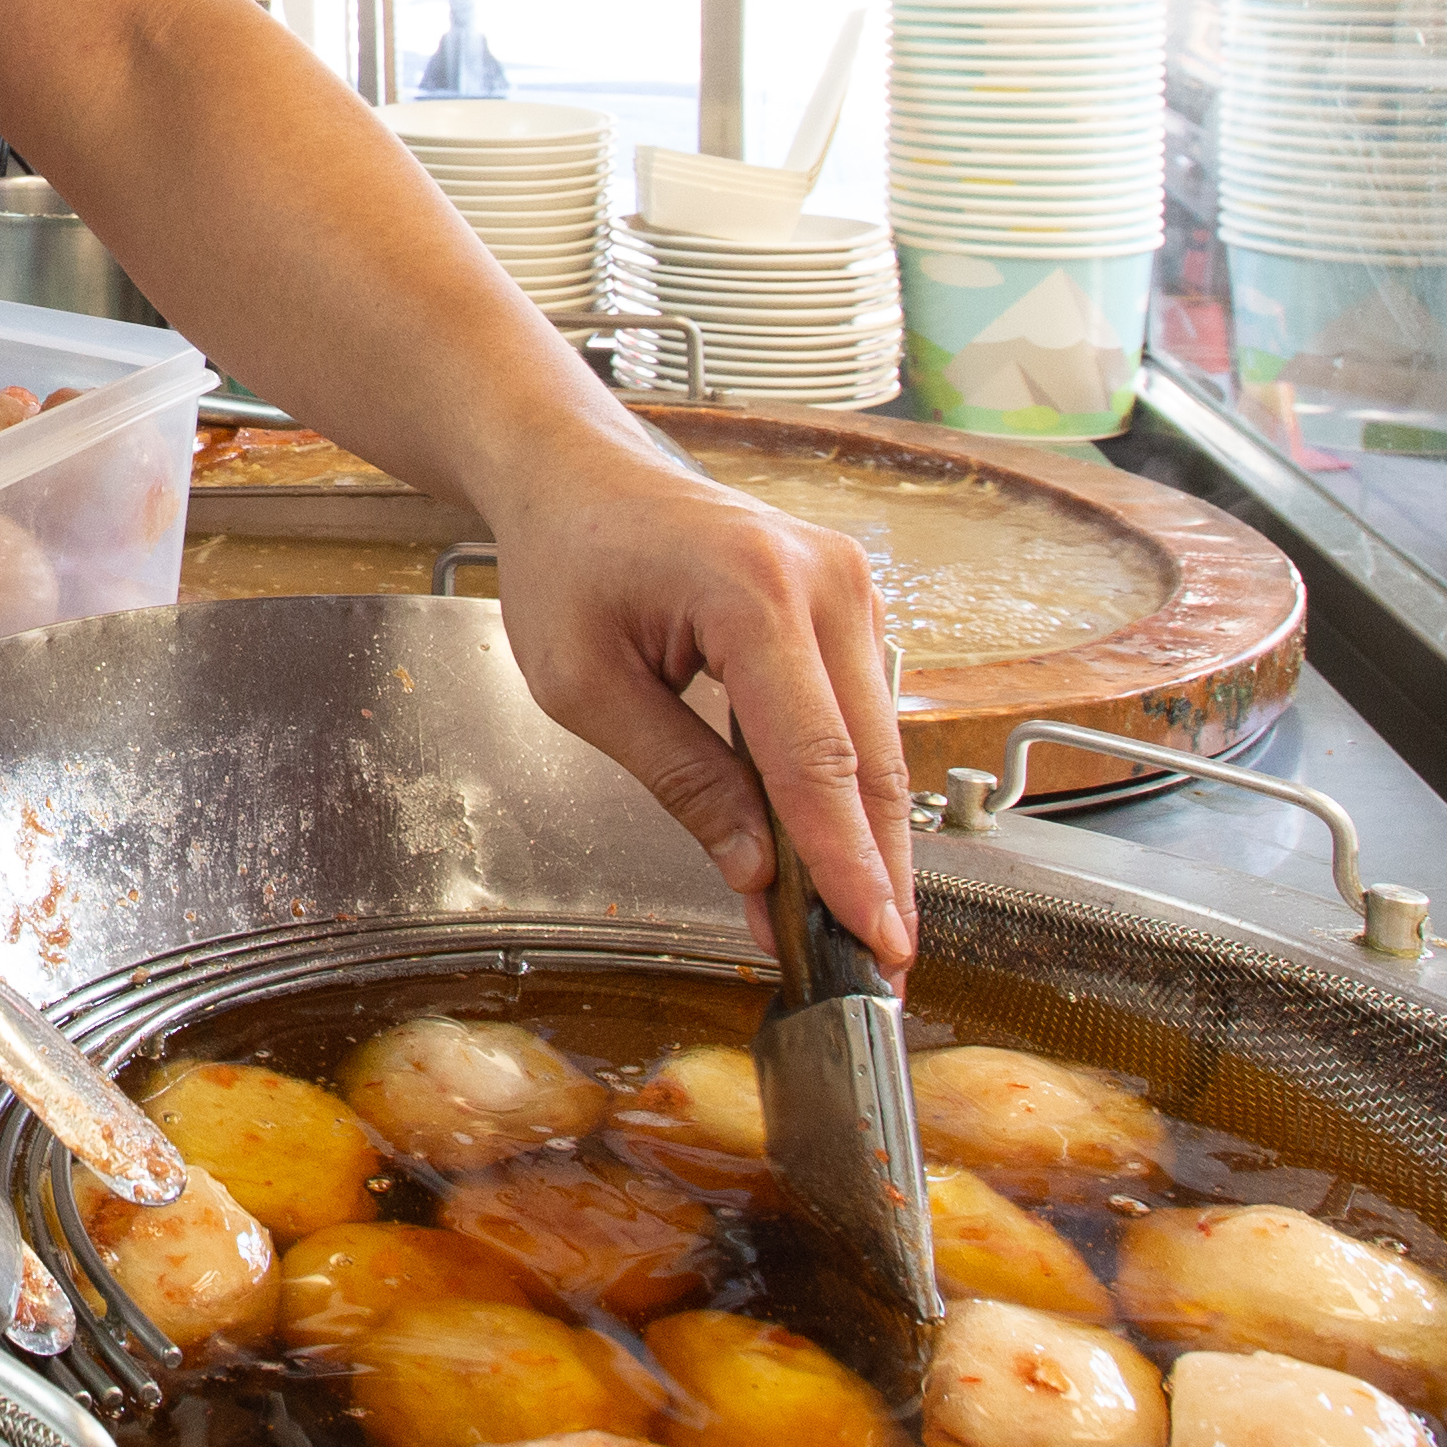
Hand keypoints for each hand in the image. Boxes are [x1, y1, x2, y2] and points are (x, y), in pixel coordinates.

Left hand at [484, 440, 913, 968]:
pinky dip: (849, 791)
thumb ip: (681, 780)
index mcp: (753, 590)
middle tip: (880, 972)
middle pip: (869, 759)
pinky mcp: (848, 605)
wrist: (578, 475)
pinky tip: (835, 858)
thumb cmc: (566, 560)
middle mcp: (824, 580)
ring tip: (855, 932)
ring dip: (869, 841)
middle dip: (875, 873)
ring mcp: (847, 586)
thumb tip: (757, 872)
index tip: (872, 942)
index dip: (845, 864)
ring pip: (879, 744)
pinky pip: (861, 715)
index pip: (815, 758)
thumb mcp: (587, 688)